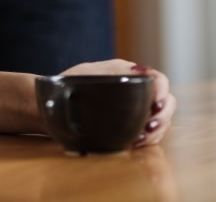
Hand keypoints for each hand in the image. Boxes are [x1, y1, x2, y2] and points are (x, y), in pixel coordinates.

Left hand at [59, 59, 175, 147]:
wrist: (49, 105)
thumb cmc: (66, 85)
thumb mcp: (88, 73)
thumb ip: (114, 71)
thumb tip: (141, 71)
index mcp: (129, 75)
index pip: (159, 81)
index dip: (163, 91)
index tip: (155, 103)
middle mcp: (136, 93)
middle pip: (166, 103)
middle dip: (163, 116)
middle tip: (150, 126)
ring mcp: (134, 112)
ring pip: (160, 121)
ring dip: (157, 131)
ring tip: (142, 138)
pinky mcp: (128, 129)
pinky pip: (148, 136)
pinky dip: (147, 141)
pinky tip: (136, 144)